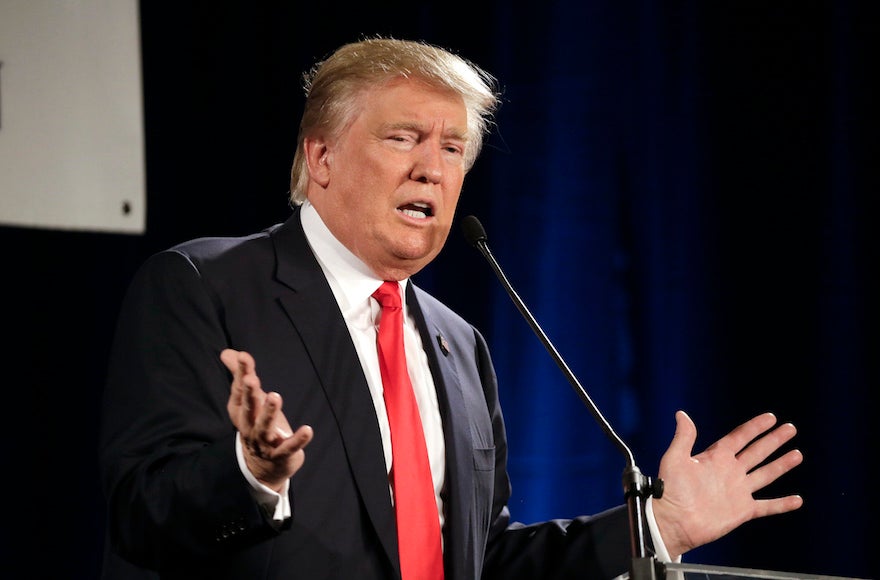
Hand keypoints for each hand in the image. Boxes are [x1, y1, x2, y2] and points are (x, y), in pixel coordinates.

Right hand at [221, 348, 312, 491]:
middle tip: (251, 379)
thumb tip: (227, 352)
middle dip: (249, 394)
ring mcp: (264, 443)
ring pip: (264, 428)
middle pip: (248, 408)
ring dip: (269, 413)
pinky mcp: (281, 455)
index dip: (241, 373)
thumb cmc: (256, 425)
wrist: (261, 468)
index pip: (240, 390)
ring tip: (275, 396)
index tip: (243, 356)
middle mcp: (249, 426)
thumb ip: (240, 375)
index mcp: (241, 412)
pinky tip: (308, 430)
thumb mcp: (249, 400)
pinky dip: (298, 440)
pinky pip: (289, 448)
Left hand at [651, 410, 803, 558]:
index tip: (771, 417)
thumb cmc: (670, 490)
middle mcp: (730, 471)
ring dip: (781, 464)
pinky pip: (767, 506)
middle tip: (791, 428)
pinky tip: (797, 500)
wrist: (673, 522)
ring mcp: (738, 491)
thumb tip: (681, 414)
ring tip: (797, 454)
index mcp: (716, 457)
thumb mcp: (675, 458)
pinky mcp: (742, 511)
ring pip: (765, 474)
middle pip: (757, 451)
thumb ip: (683, 437)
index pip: (740, 437)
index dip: (755, 427)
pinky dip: (782, 504)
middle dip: (774, 440)